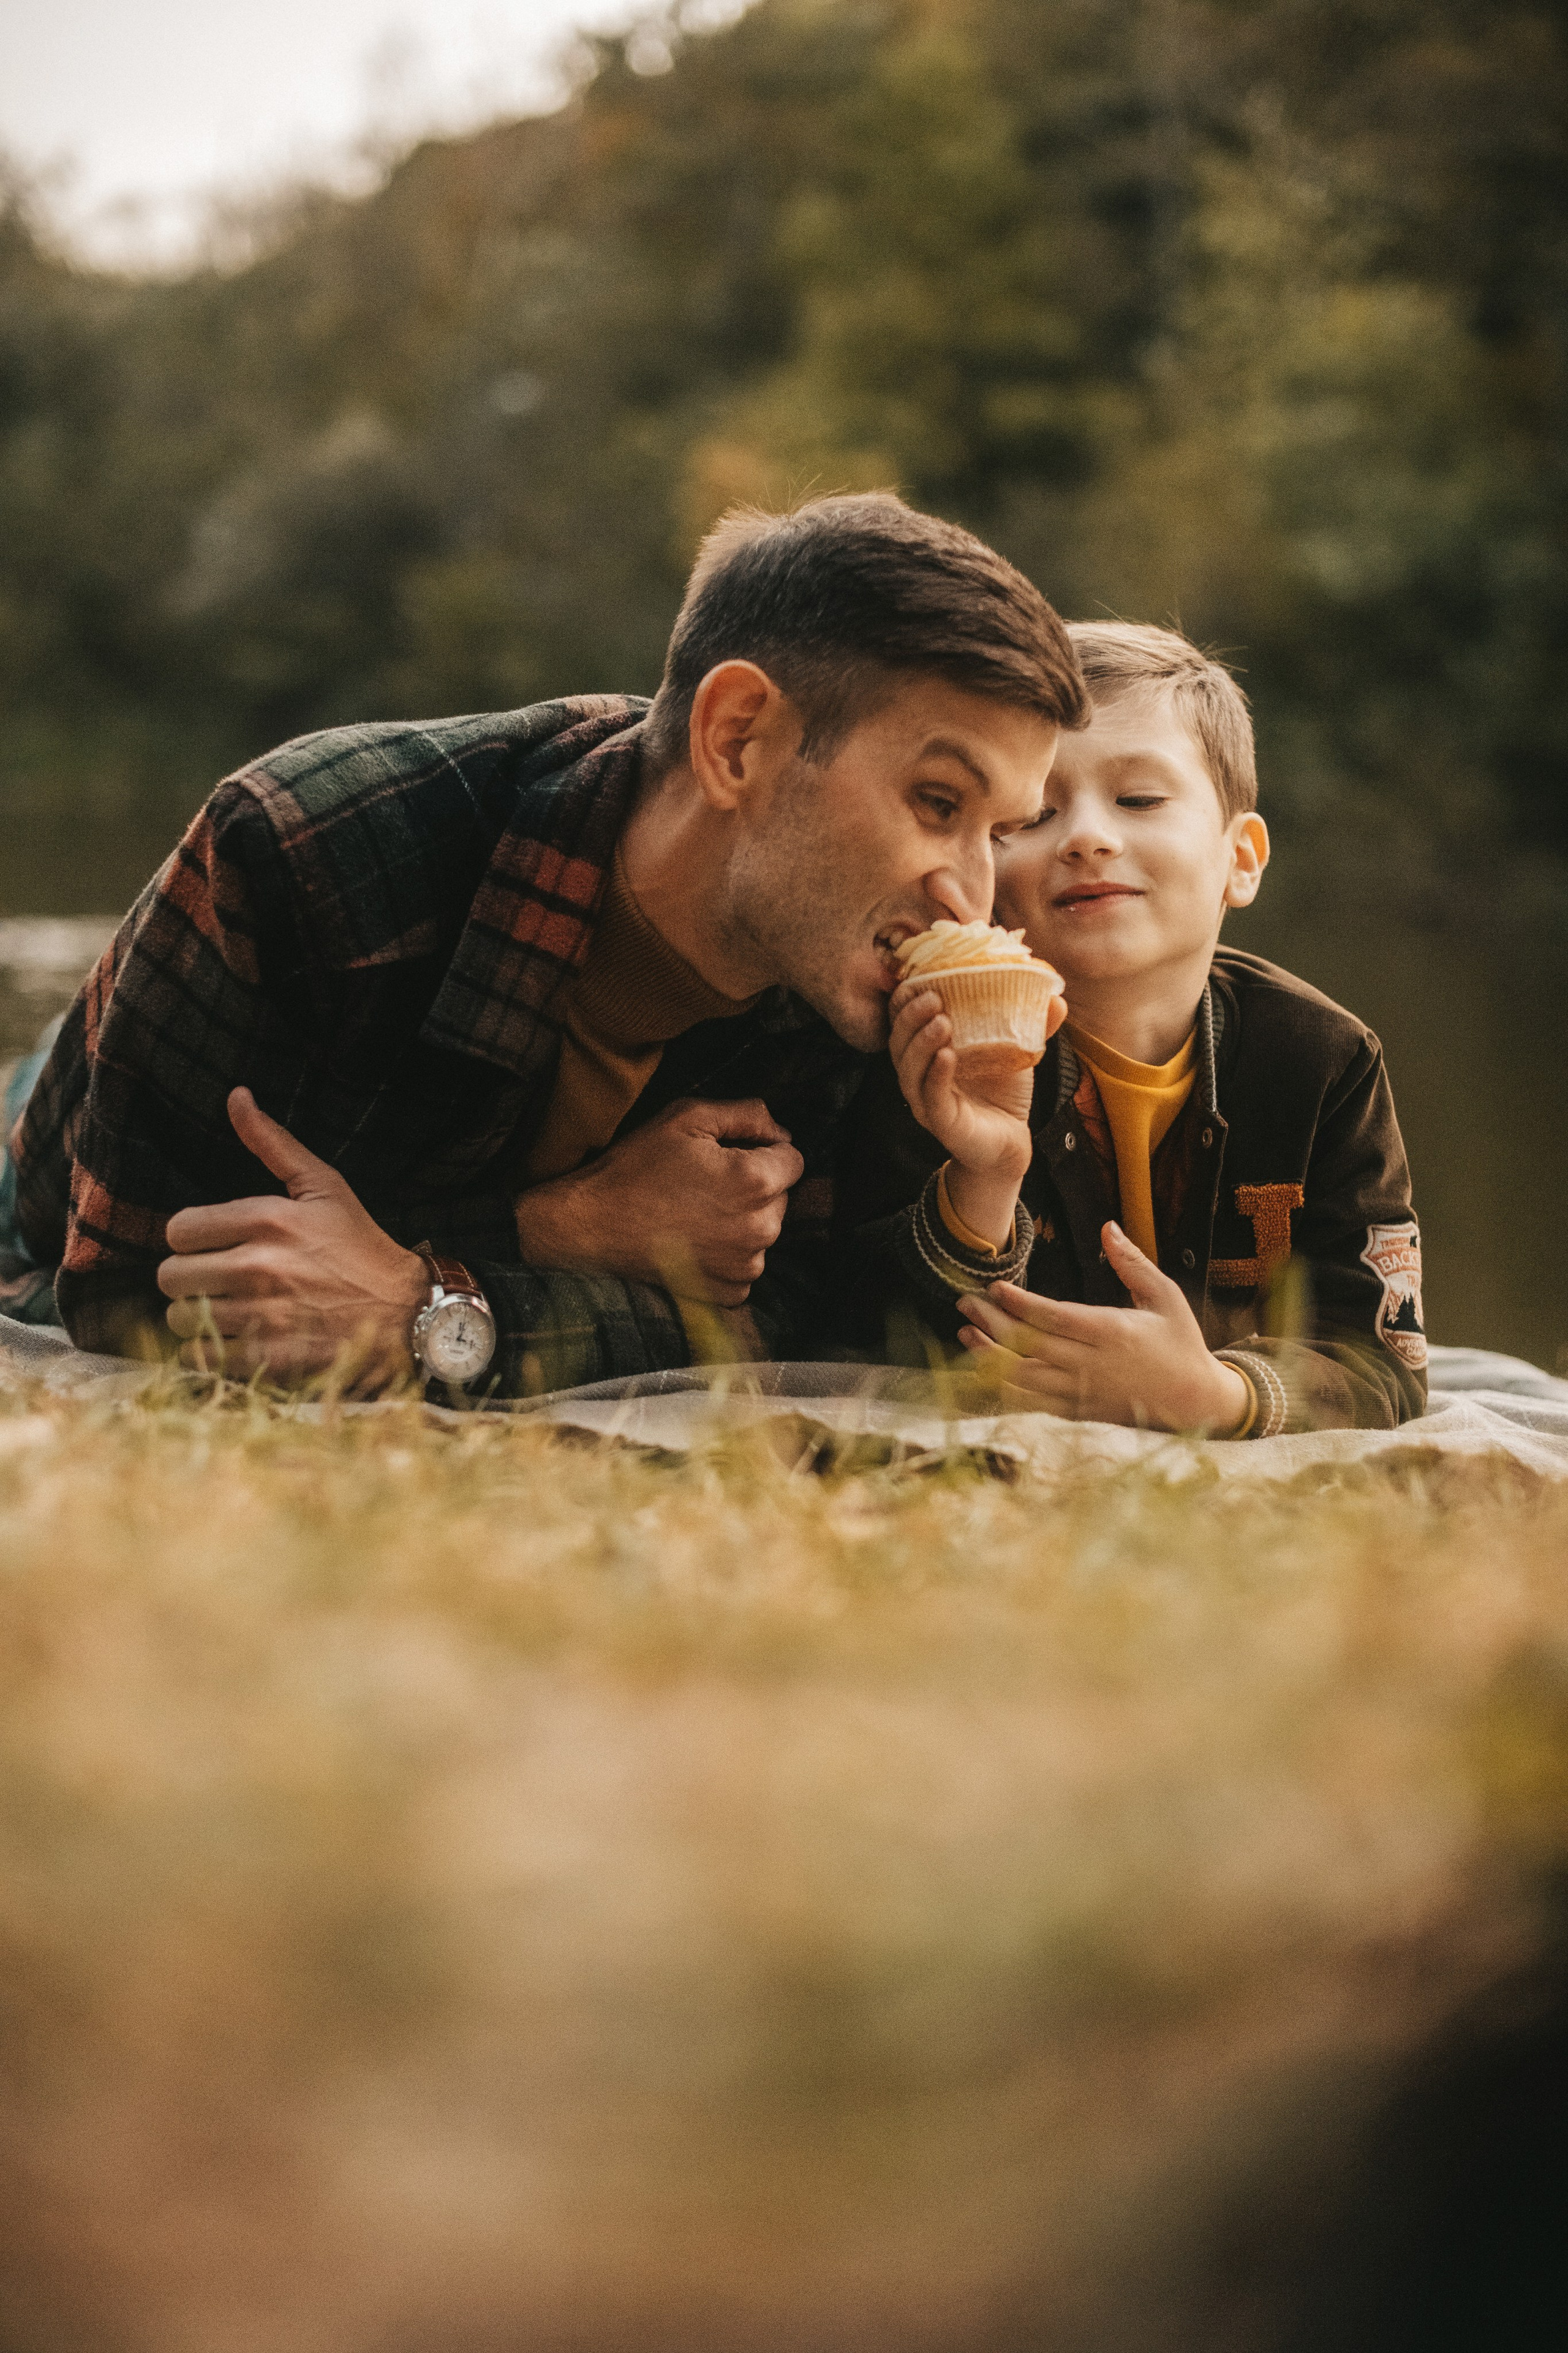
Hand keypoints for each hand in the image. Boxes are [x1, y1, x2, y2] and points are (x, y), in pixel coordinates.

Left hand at [158, 1088, 426, 1382]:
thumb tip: (235, 1095)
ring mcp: (264, 1317)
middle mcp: (260, 1267)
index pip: (178, 1230)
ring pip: (183, 1319)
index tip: (210, 1246)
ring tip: (226, 1312)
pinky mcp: (270, 1360)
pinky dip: (210, 1354)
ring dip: (198, 1317)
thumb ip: (272, 1143)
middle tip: (215, 1281)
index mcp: (267, 1219)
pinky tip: (234, 1341)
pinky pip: (203, 1359)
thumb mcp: (324, 1186)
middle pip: (171, 1277)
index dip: (189, 1239)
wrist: (406, 1313)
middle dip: (188, 1278)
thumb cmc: (361, 1246)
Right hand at [513, 1097, 804, 1306]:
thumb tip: (782, 1131)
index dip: (763, 1149)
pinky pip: (747, 1263)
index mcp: (755, 1181)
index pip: (793, 1158)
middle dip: (755, 1184)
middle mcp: (761, 1228)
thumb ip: (746, 1114)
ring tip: (695, 1211)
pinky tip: (695, 1239)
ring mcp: (746, 1265)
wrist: (591, 1227)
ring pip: (765, 1229)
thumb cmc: (636, 1168)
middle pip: (781, 1195)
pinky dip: (729, 1252)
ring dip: (743, 1218)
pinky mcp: (730, 1291)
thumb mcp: (686, 1118)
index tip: (728, 1154)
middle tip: (704, 1182)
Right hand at [888, 980, 1062, 1248]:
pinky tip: (947, 1056)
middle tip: (933, 997)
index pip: (903, 1022)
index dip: (905, 1000)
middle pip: (899, 1042)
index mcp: (928, 1051)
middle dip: (911, 1016)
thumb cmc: (1003, 1092)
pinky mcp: (942, 1122)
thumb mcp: (1015, 1051)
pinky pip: (930, 1096)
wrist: (1011, 1142)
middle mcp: (919, 1075)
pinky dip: (936, 1075)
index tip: (921, 977)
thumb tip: (1057, 995)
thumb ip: (1031, 1023)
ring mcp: (927, 1100)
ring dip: (921, 1042)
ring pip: (908, 1069)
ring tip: (941, 1021)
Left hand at [955, 1220, 1250, 1431]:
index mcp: (1112, 1332)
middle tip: (965, 1302)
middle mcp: (1092, 1365)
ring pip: (1024, 1378)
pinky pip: (1032, 1403)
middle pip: (1030, 1345)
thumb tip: (1107, 1226)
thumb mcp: (1165, 1296)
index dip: (1020, 1303)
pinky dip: (1004, 1387)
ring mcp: (1082, 1393)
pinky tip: (984, 1368)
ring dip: (990, 1356)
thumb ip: (1133, 1262)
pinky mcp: (1077, 1412)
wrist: (1196, 1403)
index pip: (1056, 1317)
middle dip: (992, 1323)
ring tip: (965, 1334)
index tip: (995, 1286)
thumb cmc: (1180, 1343)